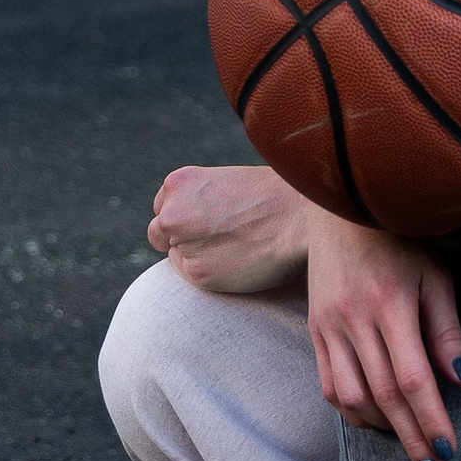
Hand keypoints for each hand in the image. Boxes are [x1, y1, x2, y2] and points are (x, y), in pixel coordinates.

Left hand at [146, 163, 312, 295]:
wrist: (300, 216)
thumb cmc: (274, 194)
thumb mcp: (227, 182)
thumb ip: (200, 200)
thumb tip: (191, 224)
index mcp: (178, 184)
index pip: (163, 208)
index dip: (183, 218)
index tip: (204, 222)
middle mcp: (172, 214)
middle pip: (160, 235)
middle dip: (181, 239)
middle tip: (216, 240)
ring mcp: (184, 245)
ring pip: (178, 258)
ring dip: (198, 257)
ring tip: (237, 246)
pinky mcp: (199, 274)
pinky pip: (193, 278)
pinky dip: (212, 274)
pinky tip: (240, 259)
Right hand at [302, 205, 460, 460]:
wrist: (342, 208)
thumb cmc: (400, 239)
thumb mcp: (435, 275)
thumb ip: (447, 330)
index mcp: (390, 303)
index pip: (412, 379)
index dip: (431, 419)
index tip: (449, 451)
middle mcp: (353, 319)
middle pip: (383, 397)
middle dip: (411, 438)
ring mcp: (328, 326)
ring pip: (352, 398)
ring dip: (382, 429)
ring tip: (408, 440)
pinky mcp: (314, 330)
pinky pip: (329, 386)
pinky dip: (352, 412)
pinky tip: (375, 419)